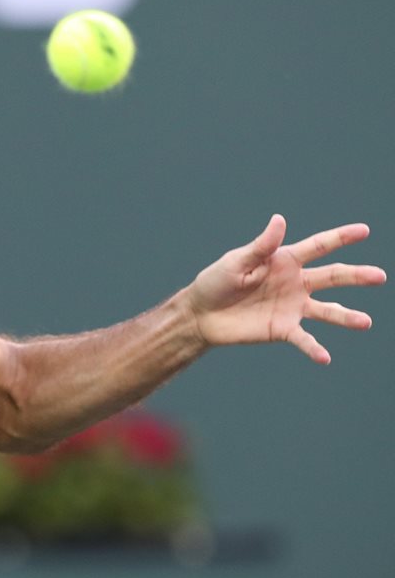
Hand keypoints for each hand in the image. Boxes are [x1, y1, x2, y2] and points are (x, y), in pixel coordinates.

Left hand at [187, 214, 385, 362]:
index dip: (340, 238)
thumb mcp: (236, 261)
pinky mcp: (282, 329)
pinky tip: (324, 357)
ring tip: (365, 322)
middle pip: (332, 277)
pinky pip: (303, 339)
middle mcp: (295, 283)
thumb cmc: (216, 282)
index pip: (318, 247)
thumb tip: (280, 220)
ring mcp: (292, 307)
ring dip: (346, 317)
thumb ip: (261, 246)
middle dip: (356, 276)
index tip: (364, 230)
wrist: (201, 314)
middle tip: (380, 276)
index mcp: (284, 261)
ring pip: (327, 311)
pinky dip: (314, 349)